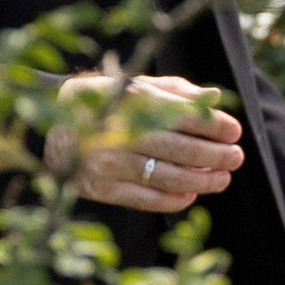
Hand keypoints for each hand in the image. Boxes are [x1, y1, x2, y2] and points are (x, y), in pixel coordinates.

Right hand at [47, 69, 243, 214]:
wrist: (48, 125)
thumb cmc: (104, 101)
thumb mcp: (136, 85)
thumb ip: (177, 91)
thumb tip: (216, 96)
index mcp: (134, 99)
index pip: (188, 116)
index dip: (218, 126)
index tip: (234, 131)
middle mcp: (122, 131)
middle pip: (184, 150)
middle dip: (218, 156)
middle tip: (236, 158)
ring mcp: (111, 162)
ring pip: (170, 178)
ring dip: (203, 181)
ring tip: (222, 179)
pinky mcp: (101, 188)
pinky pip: (147, 199)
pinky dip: (174, 199)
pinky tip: (190, 195)